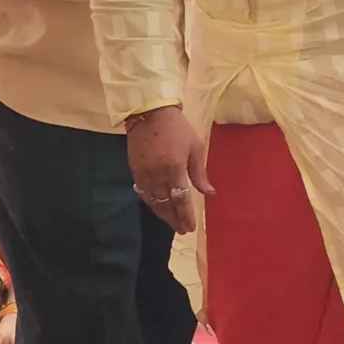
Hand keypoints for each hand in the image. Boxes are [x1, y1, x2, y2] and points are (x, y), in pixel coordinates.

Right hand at [126, 105, 211, 232]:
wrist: (150, 113)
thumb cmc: (178, 128)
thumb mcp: (195, 148)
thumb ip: (200, 173)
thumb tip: (209, 193)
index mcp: (174, 167)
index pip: (180, 198)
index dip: (185, 215)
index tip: (190, 227)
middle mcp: (157, 173)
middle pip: (165, 203)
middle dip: (174, 219)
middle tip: (182, 230)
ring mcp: (143, 172)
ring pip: (152, 200)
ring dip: (162, 214)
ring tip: (172, 223)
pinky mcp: (133, 169)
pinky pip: (142, 192)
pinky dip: (151, 202)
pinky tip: (158, 207)